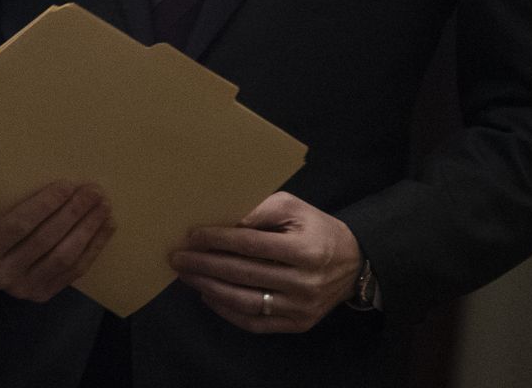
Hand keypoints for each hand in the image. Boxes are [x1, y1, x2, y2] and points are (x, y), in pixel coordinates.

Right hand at [0, 181, 113, 301]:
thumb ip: (6, 200)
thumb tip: (49, 178)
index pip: (20, 225)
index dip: (46, 204)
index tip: (68, 185)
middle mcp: (3, 273)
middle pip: (47, 240)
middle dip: (74, 213)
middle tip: (93, 191)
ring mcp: (25, 288)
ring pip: (65, 258)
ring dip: (88, 229)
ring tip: (104, 206)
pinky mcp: (43, 294)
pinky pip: (74, 271)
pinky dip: (93, 247)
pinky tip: (105, 227)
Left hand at [170, 191, 361, 332]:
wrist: (353, 263)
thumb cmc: (316, 229)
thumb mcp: (294, 208)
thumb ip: (260, 210)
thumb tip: (224, 221)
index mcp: (306, 250)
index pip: (251, 245)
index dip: (218, 240)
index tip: (192, 236)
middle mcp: (306, 282)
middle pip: (244, 274)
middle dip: (205, 265)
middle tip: (178, 258)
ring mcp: (302, 307)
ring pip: (246, 301)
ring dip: (209, 288)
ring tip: (187, 276)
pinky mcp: (299, 324)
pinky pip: (256, 322)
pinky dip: (227, 311)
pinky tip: (208, 296)